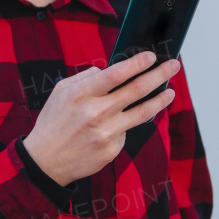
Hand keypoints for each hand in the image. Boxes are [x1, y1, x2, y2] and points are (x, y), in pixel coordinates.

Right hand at [22, 50, 178, 186]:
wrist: (45, 161)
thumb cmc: (53, 122)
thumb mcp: (61, 92)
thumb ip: (86, 78)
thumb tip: (110, 70)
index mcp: (81, 95)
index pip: (116, 74)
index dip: (137, 64)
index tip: (152, 57)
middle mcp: (96, 113)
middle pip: (137, 90)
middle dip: (159, 74)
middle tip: (173, 65)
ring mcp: (106, 133)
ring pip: (142, 112)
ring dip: (160, 99)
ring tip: (171, 92)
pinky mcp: (112, 149)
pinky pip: (126, 131)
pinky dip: (126, 124)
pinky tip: (119, 123)